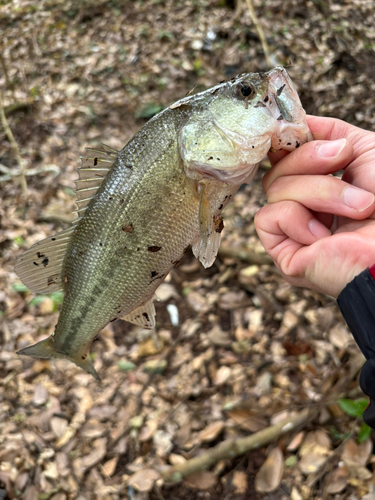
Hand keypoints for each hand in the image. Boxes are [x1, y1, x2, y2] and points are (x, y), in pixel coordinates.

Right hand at [254, 115, 374, 296]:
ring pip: (274, 191)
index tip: (296, 131)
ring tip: (358, 207)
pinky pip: (267, 218)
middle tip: (342, 158)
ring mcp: (293, 232)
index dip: (285, 143)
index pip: (282, 159)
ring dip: (320, 193)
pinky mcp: (284, 254)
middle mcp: (303, 209)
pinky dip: (297, 219)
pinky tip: (324, 235)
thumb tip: (296, 123)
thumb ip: (330, 133)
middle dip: (309, 159)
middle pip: (276, 170)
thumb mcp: (365, 150)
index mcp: (319, 188)